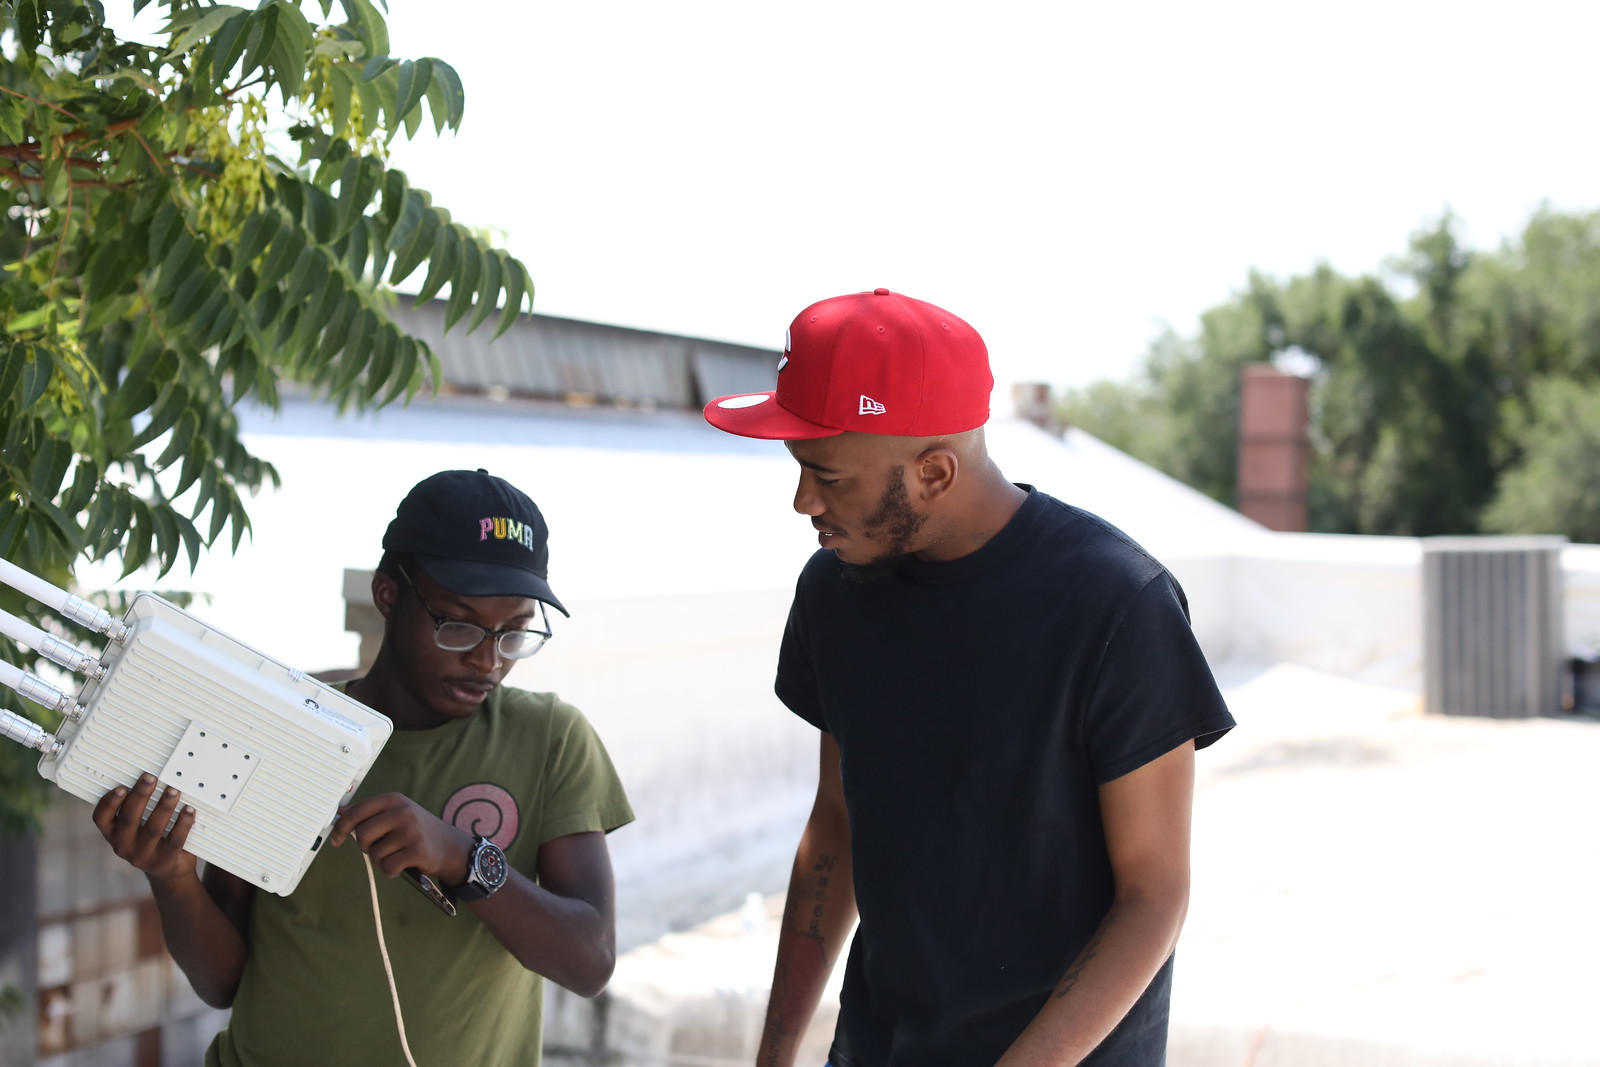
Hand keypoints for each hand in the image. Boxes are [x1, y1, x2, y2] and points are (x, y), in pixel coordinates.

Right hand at [92, 773, 198, 884]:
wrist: (167, 872)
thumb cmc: (151, 840)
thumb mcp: (137, 828)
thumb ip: (138, 808)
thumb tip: (148, 778)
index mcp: (113, 834)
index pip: (101, 818)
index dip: (109, 803)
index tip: (121, 787)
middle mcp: (123, 846)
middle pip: (129, 818)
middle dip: (140, 795)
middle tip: (151, 778)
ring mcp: (143, 856)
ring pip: (153, 828)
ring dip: (164, 806)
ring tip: (173, 791)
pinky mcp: (164, 862)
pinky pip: (174, 840)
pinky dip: (183, 823)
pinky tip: (189, 810)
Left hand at [329, 792, 473, 881]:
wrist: (451, 847)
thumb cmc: (419, 831)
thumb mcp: (398, 814)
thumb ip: (371, 814)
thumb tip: (340, 813)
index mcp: (394, 800)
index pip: (357, 811)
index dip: (341, 827)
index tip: (335, 839)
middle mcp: (403, 811)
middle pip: (363, 834)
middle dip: (366, 847)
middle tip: (380, 849)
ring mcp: (411, 831)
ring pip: (375, 853)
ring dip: (381, 861)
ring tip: (397, 856)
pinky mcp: (417, 851)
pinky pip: (388, 867)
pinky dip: (390, 871)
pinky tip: (402, 865)